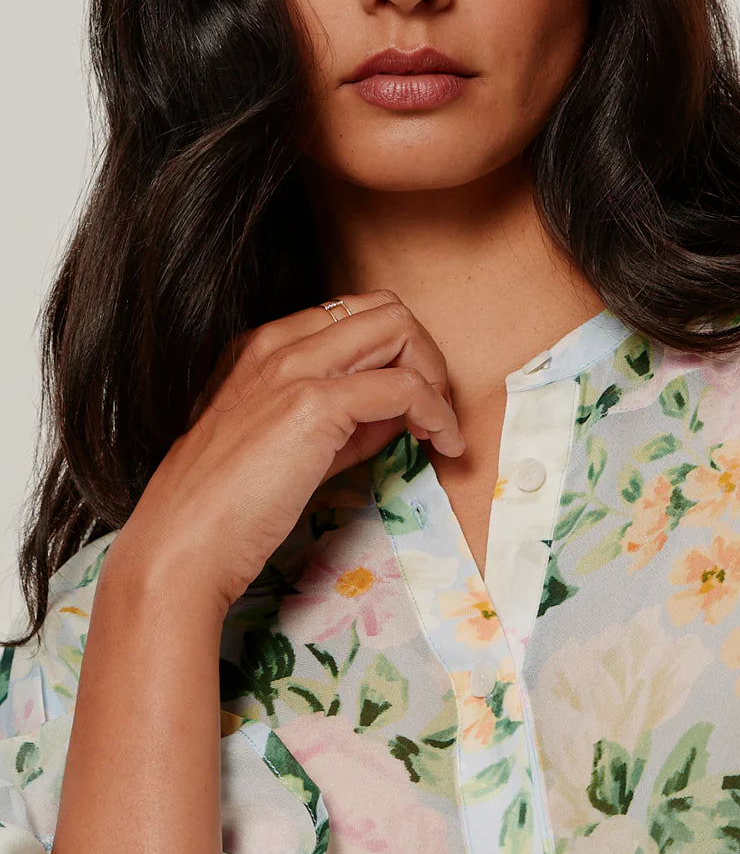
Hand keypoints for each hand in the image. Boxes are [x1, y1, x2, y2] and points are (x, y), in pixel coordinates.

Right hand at [113, 290, 465, 614]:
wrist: (184, 543)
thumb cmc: (227, 508)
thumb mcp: (291, 448)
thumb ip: (343, 422)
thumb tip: (402, 412)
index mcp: (263, 348)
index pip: (353, 316)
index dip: (397, 355)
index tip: (411, 406)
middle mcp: (278, 345)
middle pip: (384, 309)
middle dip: (426, 356)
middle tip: (437, 411)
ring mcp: (294, 369)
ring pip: (398, 329)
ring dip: (435, 377)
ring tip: (440, 429)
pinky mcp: (314, 405)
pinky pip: (404, 387)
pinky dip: (437, 412)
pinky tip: (442, 445)